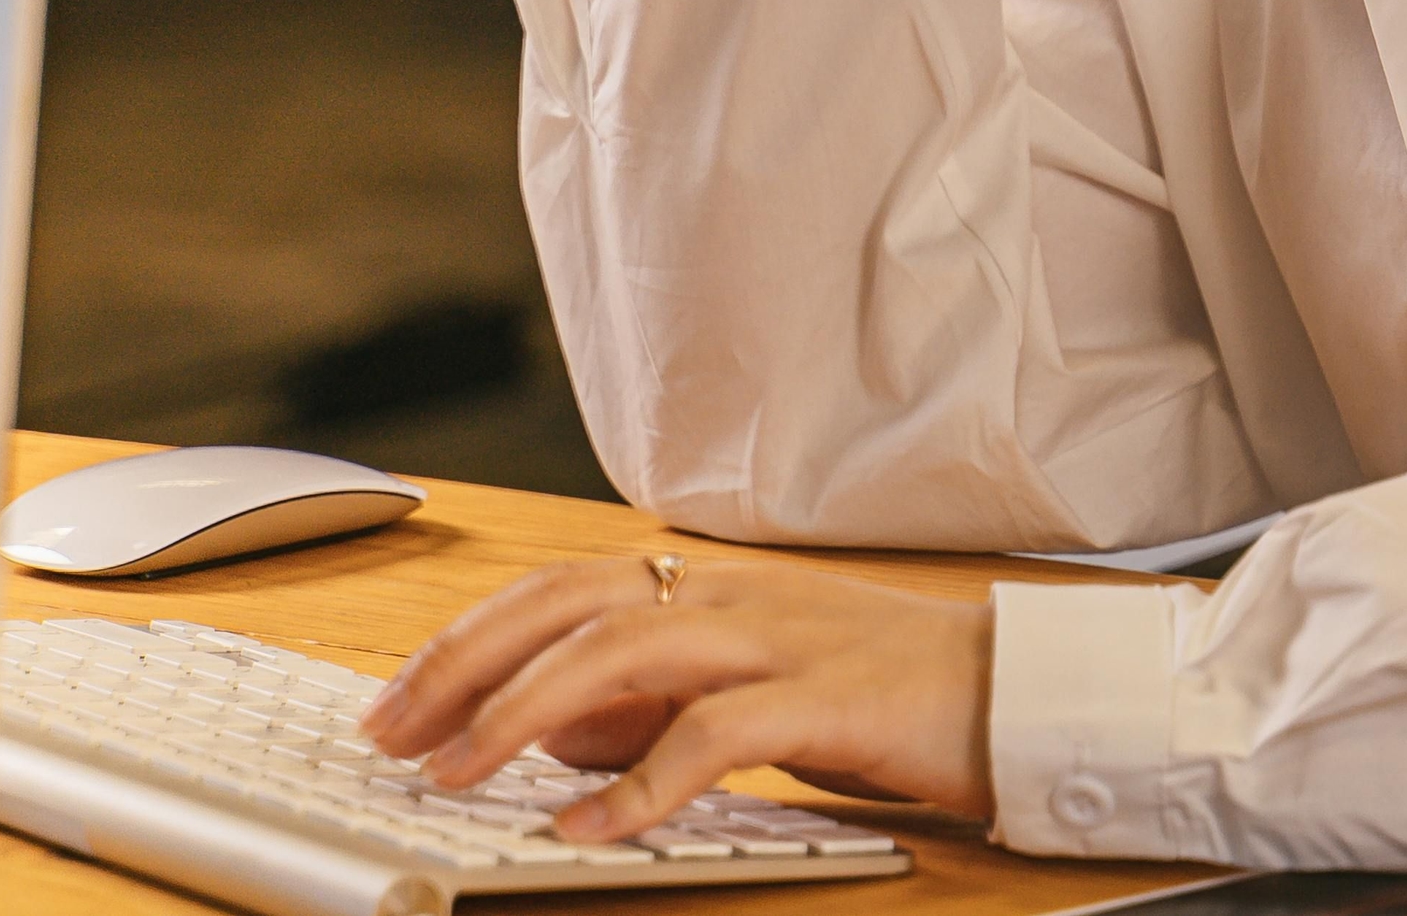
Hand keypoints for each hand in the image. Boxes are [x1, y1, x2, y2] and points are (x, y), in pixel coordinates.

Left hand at [355, 553, 996, 838]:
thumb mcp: (745, 690)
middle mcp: (732, 595)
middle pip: (571, 602)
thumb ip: (651, 701)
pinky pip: (715, 733)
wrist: (1014, 688)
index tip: (397, 703)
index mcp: (710, 582)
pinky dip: (641, 779)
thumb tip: (551, 732)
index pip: (560, 588)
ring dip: (525, 710)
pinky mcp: (825, 700)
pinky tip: (588, 822)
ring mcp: (780, 641)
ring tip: (458, 772)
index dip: (469, 639)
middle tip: (391, 734)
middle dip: (467, 664)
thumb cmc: (882, 692)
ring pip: (626, 648)